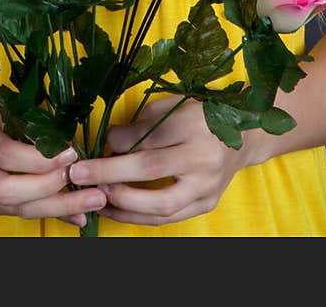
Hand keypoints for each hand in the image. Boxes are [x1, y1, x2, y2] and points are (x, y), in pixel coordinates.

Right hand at [0, 95, 106, 226]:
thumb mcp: (8, 101)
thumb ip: (34, 117)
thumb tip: (72, 131)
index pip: (5, 154)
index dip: (39, 159)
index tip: (70, 153)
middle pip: (7, 189)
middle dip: (49, 187)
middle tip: (82, 177)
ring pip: (14, 208)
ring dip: (57, 206)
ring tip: (91, 201)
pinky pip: (16, 214)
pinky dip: (49, 213)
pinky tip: (76, 212)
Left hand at [68, 97, 246, 226]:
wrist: (245, 135)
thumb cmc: (201, 115)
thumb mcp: (172, 106)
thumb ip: (142, 125)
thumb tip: (109, 142)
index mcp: (194, 125)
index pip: (149, 137)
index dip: (117, 143)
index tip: (96, 144)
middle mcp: (202, 159)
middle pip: (150, 171)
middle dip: (110, 175)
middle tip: (80, 175)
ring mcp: (207, 186)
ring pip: (160, 205)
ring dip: (122, 204)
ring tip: (96, 197)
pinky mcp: (206, 204)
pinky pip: (169, 218)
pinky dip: (140, 216)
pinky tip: (118, 209)